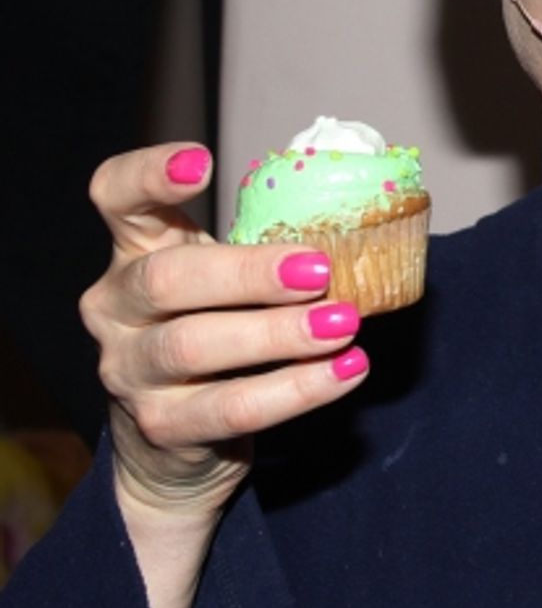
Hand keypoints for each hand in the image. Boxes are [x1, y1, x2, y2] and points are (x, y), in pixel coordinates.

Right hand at [80, 143, 368, 525]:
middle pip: (166, 278)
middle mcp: (115, 306)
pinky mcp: (161, 426)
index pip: (116, 195)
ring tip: (343, 325)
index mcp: (135, 250)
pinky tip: (345, 371)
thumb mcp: (225, 281)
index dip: (150, 174)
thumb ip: (264, 247)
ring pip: (194, 345)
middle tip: (318, 272)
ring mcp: (129, 369)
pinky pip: (233, 407)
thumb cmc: (216, 333)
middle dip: (249, 273)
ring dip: (279, 334)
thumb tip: (361, 218)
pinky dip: (297, 389)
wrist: (178, 445)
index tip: (203, 162)